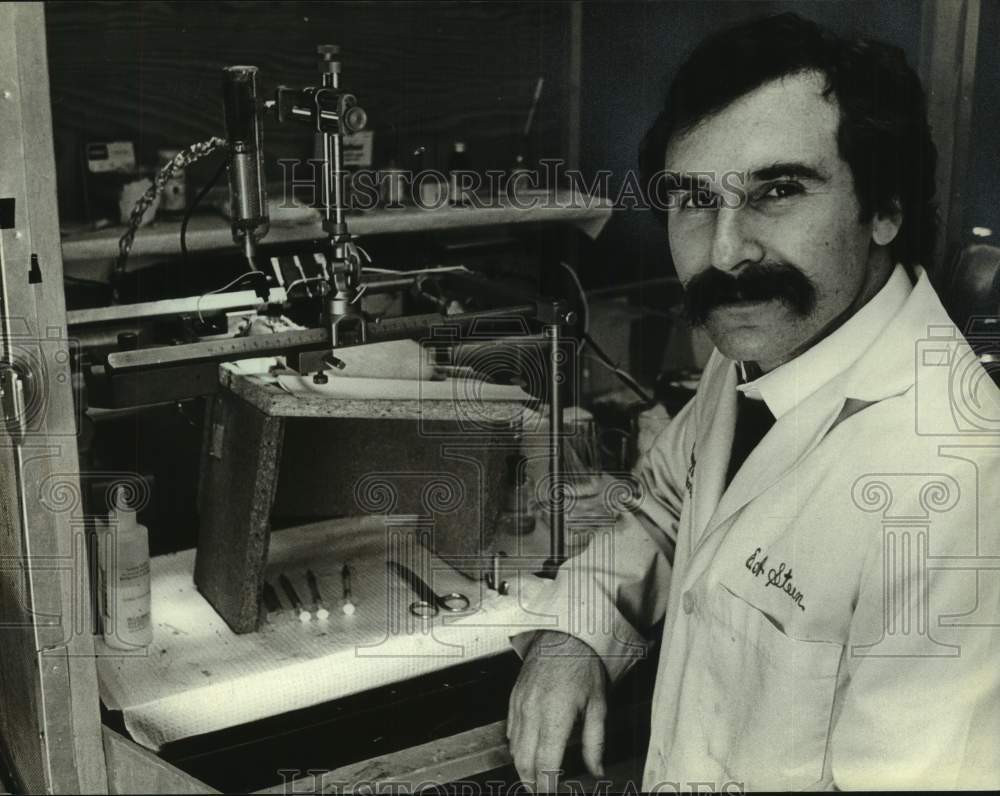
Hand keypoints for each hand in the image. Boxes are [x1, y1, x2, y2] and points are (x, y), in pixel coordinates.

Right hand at [507, 631, 607, 791]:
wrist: (564, 633)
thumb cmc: (583, 664)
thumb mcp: (598, 704)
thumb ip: (595, 742)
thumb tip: (597, 770)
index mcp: (554, 716)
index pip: (545, 764)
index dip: (547, 787)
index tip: (551, 794)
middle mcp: (532, 712)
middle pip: (524, 762)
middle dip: (531, 784)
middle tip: (541, 791)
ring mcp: (519, 705)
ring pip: (513, 749)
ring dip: (522, 768)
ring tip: (535, 779)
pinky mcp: (514, 697)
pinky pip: (510, 731)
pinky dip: (516, 747)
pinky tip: (527, 751)